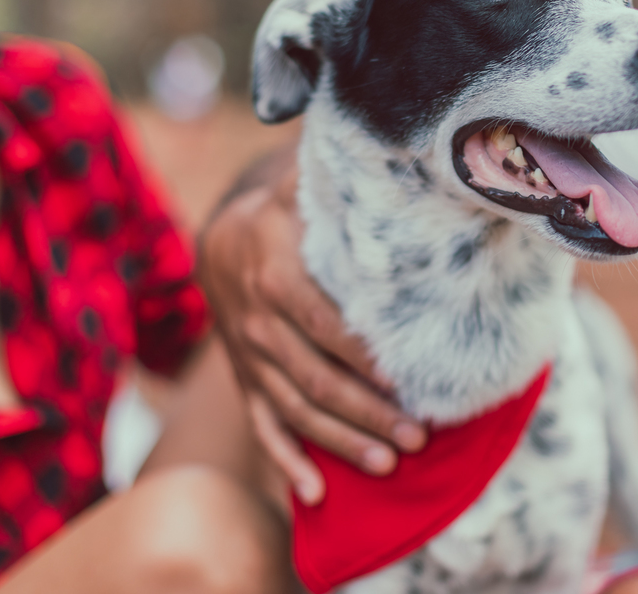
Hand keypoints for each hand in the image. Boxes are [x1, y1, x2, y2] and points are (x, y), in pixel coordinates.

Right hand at [198, 165, 426, 504]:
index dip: (360, 355)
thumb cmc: (282, 210)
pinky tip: (313, 494)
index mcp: (274, 272)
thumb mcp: (297, 184)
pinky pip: (263, 426)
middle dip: (365, 410)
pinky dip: (286, 461)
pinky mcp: (247, 380)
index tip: (402, 378)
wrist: (219, 240)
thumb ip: (334, 176)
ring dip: (340, 440)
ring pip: (294, 408)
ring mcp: (250, 357)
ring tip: (390, 463)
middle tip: (418, 435)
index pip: (322, 322)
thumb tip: (393, 143)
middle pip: (314, 376)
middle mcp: (258, 321)